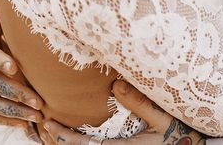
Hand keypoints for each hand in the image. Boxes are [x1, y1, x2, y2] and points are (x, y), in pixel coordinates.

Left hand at [42, 80, 203, 144]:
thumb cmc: (183, 136)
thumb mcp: (164, 118)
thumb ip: (141, 103)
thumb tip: (115, 84)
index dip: (63, 137)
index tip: (46, 123)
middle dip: (58, 141)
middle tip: (40, 122)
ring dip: (68, 143)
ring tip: (50, 126)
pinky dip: (82, 143)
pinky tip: (76, 132)